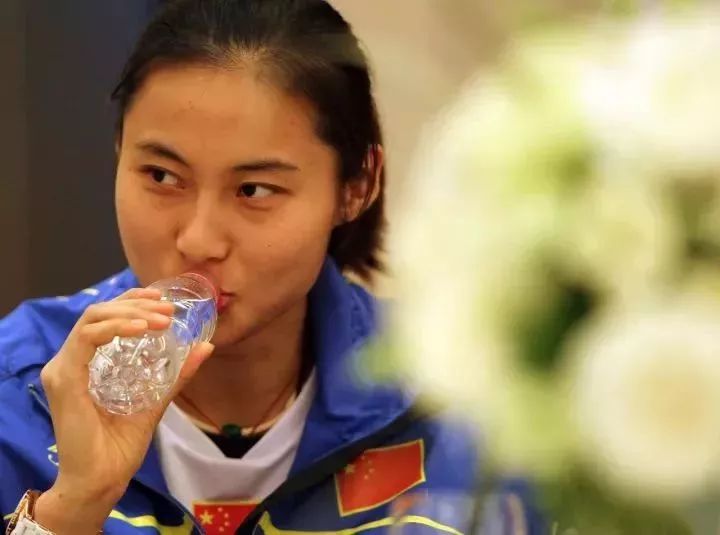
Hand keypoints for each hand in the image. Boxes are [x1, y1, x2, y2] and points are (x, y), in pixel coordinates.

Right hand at [34, 288, 214, 533]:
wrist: (103, 479)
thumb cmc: (121, 445)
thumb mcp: (156, 399)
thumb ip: (177, 374)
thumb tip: (206, 346)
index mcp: (87, 362)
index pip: (105, 317)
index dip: (133, 303)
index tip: (164, 301)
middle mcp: (70, 360)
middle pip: (99, 312)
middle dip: (136, 305)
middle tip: (168, 311)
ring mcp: (63, 368)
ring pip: (93, 319)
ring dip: (130, 313)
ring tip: (161, 320)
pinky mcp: (63, 378)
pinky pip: (86, 339)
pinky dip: (115, 328)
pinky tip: (141, 329)